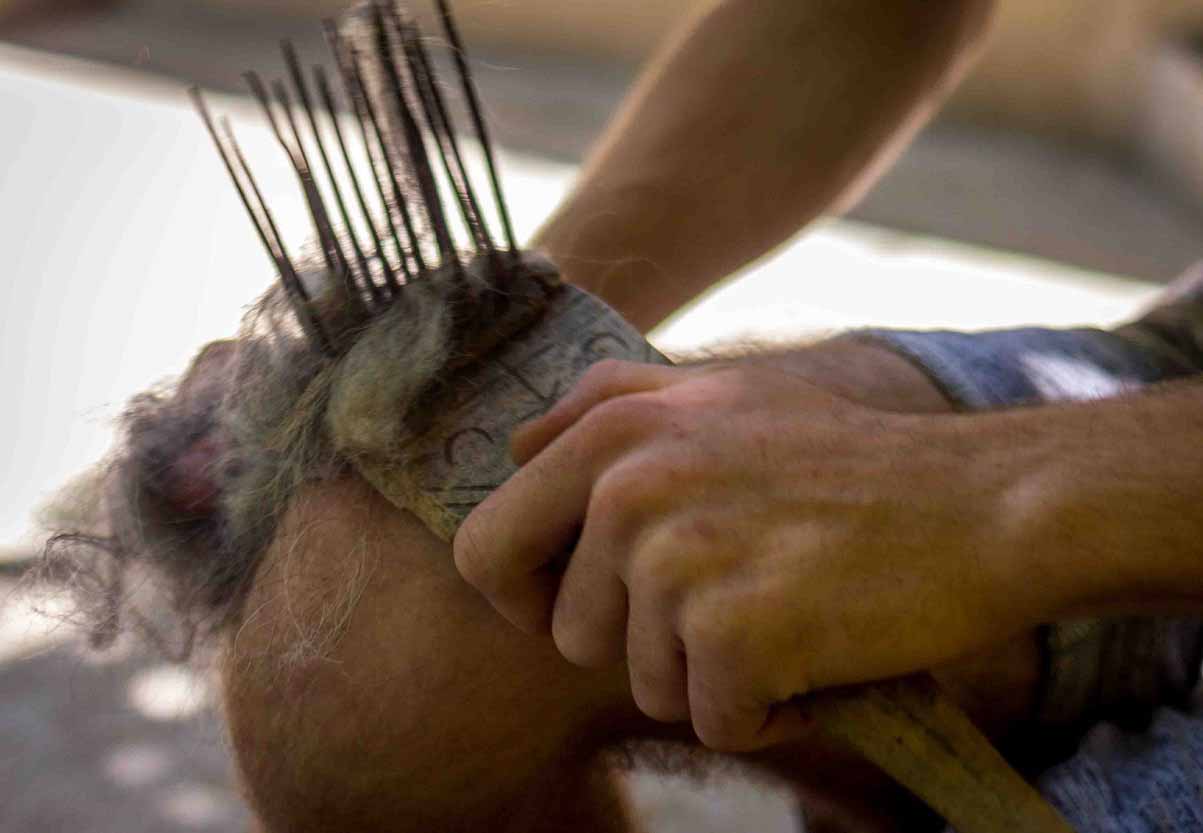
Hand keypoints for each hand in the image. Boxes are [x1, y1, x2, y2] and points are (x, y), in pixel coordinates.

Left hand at [455, 349, 1044, 750]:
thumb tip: (516, 446)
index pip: (486, 545)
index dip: (528, 593)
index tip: (594, 602)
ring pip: (644, 681)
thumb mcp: (718, 394)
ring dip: (711, 673)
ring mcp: (677, 560)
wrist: (979, 503)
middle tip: (721, 610)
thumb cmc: (846, 459)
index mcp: (610, 432)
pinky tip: (815, 657)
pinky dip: (765, 710)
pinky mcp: (731, 634)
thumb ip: (605, 404)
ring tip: (784, 613)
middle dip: (633, 641)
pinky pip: (712, 720)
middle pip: (564, 630)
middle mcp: (628, 488)